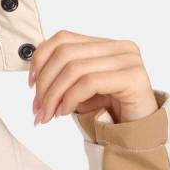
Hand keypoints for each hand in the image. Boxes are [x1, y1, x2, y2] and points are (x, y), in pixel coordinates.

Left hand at [28, 30, 158, 125]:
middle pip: (65, 54)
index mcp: (104, 44)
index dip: (40, 59)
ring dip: (54, 95)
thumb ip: (62, 76)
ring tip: (48, 115)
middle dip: (45, 83)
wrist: (139, 131)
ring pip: (74, 69)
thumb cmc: (109, 109)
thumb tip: (34, 79)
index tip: (31, 84)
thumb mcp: (80, 88)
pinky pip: (89, 83)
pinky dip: (70, 99)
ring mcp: (128, 59)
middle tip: (37, 108)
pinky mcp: (133, 76)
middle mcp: (118, 46)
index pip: (63, 38)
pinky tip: (65, 112)